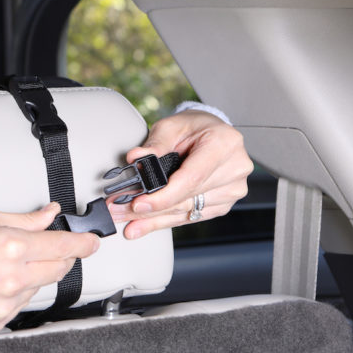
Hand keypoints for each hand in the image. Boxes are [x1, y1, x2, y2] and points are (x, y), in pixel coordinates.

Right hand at [0, 203, 99, 335]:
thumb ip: (22, 219)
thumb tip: (48, 214)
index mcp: (10, 247)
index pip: (64, 246)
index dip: (84, 242)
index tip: (92, 240)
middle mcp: (12, 279)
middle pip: (59, 268)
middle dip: (61, 255)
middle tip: (46, 245)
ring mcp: (4, 305)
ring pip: (39, 287)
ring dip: (33, 273)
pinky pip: (20, 304)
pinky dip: (15, 291)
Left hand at [108, 109, 252, 239]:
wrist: (213, 133)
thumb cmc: (194, 127)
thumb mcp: (171, 126)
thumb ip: (154, 144)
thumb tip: (135, 158)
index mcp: (224, 145)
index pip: (191, 178)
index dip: (163, 196)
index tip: (139, 204)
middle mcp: (234, 169)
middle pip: (186, 198)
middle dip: (149, 209)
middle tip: (119, 211)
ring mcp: (232, 190)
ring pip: (185, 212)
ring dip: (152, 219)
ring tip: (125, 221)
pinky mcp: (223, 204)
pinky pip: (189, 217)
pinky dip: (164, 221)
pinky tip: (143, 226)